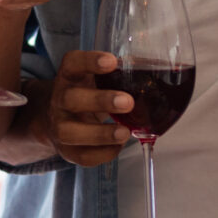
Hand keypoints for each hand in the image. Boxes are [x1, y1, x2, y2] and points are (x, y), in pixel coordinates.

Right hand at [42, 51, 130, 167]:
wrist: (60, 119)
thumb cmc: (88, 94)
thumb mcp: (96, 79)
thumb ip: (119, 75)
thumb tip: (158, 68)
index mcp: (69, 76)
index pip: (72, 63)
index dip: (89, 61)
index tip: (112, 62)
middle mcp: (59, 100)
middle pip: (70, 99)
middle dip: (100, 101)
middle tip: (127, 102)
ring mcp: (59, 126)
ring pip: (70, 132)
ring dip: (100, 134)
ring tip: (125, 132)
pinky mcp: (67, 150)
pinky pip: (82, 156)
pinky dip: (104, 153)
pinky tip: (119, 145)